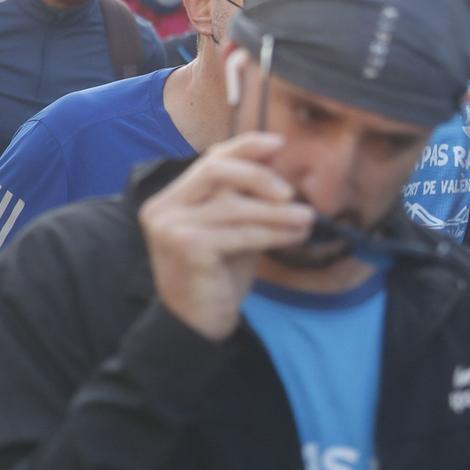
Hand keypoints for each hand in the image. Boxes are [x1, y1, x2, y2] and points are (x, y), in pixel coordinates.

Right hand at [139, 132, 312, 341]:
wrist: (195, 325)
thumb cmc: (215, 278)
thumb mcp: (229, 232)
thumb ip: (243, 203)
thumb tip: (278, 169)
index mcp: (169, 200)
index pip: (208, 161)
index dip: (244, 147)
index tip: (278, 143)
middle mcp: (163, 208)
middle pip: (215, 171)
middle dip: (259, 176)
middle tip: (291, 193)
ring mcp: (170, 226)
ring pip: (233, 205)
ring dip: (276, 212)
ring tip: (307, 218)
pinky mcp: (187, 246)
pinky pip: (239, 233)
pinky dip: (272, 233)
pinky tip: (294, 236)